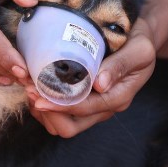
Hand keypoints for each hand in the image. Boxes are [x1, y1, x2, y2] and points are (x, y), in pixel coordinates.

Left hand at [27, 18, 156, 136]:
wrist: (137, 39)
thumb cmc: (138, 41)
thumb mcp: (139, 49)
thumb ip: (121, 65)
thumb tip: (100, 84)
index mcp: (118, 97)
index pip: (84, 109)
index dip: (60, 104)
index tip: (38, 94)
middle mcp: (104, 108)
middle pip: (70, 127)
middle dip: (48, 112)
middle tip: (30, 90)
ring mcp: (92, 108)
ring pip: (61, 125)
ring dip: (43, 111)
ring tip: (29, 88)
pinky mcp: (82, 102)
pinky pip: (58, 116)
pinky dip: (44, 106)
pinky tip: (35, 87)